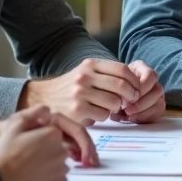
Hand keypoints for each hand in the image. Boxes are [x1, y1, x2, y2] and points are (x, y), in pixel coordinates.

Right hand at [0, 106, 98, 180]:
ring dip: (46, 166)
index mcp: (53, 135)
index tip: (27, 144)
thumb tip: (47, 111)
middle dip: (45, 152)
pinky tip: (32, 180)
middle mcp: (61, 153)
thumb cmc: (5, 155)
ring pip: (57, 165)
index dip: (39, 138)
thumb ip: (33, 114)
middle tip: (26, 157)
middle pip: (57, 149)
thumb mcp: (13, 126)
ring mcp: (60, 172)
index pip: (53, 133)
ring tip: (27, 169)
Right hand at [18, 59, 141, 124]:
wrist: (44, 98)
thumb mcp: (86, 71)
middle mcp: (85, 77)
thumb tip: (135, 84)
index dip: (134, 80)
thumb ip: (108, 74)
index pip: (122, 69)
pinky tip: (96, 113)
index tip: (137, 89)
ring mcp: (80, 94)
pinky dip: (104, 116)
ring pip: (114, 102)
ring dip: (116, 107)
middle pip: (121, 86)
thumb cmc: (72, 86)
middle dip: (131, 95)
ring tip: (108, 106)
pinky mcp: (78, 111)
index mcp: (90, 64)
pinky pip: (104, 115)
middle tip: (130, 101)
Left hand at [108, 61, 165, 123]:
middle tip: (127, 110)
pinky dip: (145, 118)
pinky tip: (134, 119)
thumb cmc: (114, 87)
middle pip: (158, 90)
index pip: (151, 75)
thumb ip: (119, 89)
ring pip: (159, 103)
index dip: (142, 87)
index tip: (129, 97)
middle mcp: (153, 81)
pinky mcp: (158, 107)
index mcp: (142, 69)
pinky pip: (158, 113)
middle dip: (142, 103)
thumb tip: (122, 104)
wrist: (114, 94)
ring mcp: (157, 94)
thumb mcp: (114, 83)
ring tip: (129, 116)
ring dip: (143, 112)